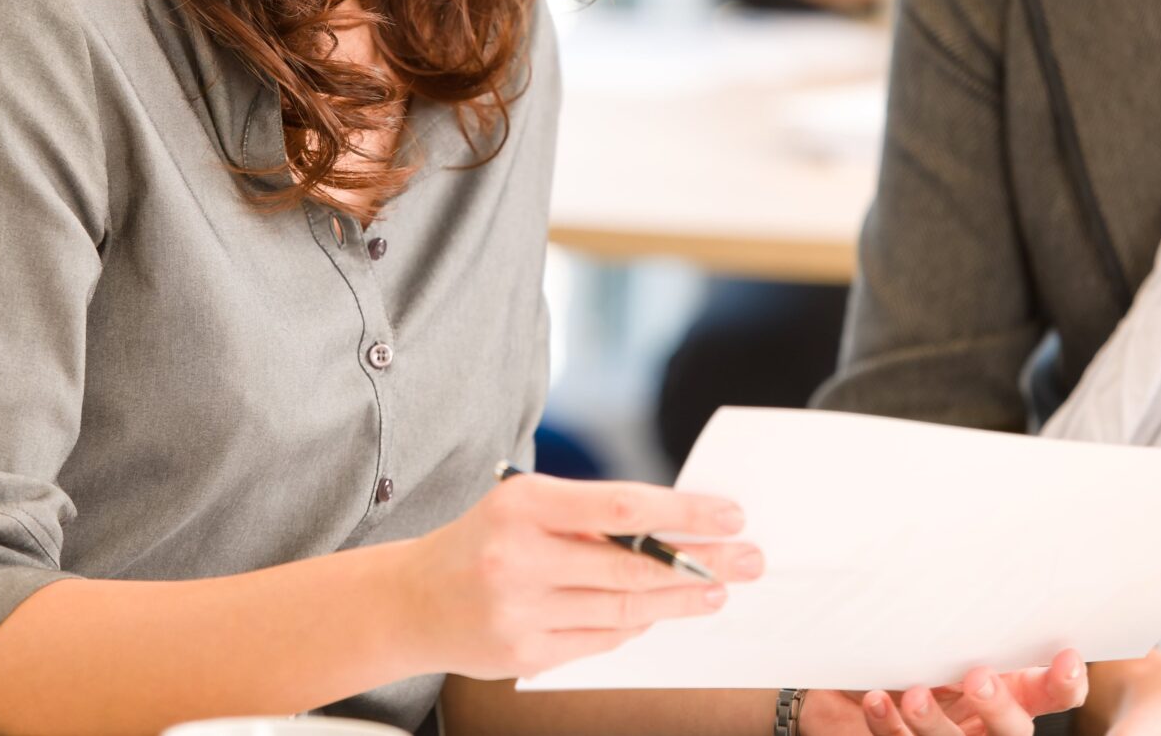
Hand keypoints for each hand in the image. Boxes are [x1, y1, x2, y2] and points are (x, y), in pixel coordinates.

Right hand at [400, 473, 761, 679]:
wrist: (412, 600)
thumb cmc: (484, 540)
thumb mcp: (525, 505)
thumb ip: (590, 514)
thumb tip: (675, 524)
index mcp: (524, 504)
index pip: (622, 506)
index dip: (683, 511)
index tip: (730, 514)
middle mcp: (520, 558)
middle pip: (633, 566)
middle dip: (702, 563)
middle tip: (748, 560)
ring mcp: (521, 612)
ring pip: (623, 609)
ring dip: (680, 601)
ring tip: (718, 591)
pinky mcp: (525, 655)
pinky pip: (600, 641)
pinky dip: (637, 625)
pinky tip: (662, 612)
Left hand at [798, 651, 1088, 735]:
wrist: (851, 676)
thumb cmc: (911, 645)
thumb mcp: (941, 630)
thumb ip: (964, 623)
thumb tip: (971, 570)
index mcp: (1012, 690)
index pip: (1055, 693)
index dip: (1066, 681)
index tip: (1065, 656)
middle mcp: (989, 722)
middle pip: (1014, 729)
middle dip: (997, 706)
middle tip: (977, 677)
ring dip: (935, 723)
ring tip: (914, 695)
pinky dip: (888, 725)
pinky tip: (877, 700)